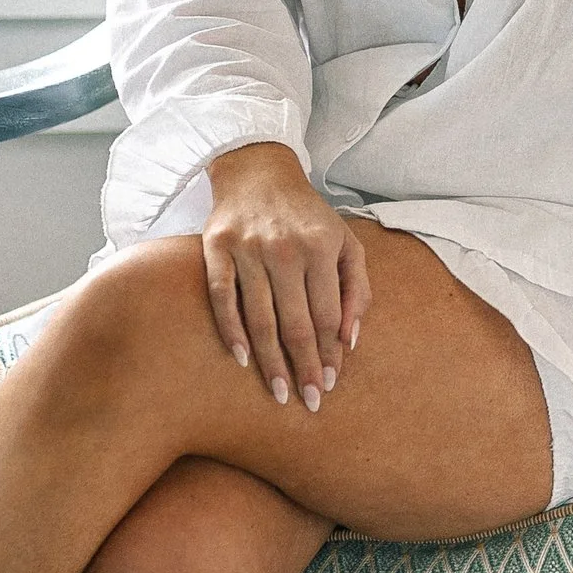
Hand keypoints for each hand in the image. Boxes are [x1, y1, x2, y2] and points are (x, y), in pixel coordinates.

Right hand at [202, 143, 371, 408]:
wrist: (257, 170)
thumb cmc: (307, 216)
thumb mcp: (345, 242)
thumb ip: (356, 288)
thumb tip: (350, 340)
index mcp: (322, 247)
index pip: (327, 315)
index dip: (329, 354)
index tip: (330, 384)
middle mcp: (285, 248)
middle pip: (295, 323)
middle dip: (303, 368)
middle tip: (308, 402)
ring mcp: (248, 248)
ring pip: (259, 317)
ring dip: (270, 361)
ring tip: (278, 392)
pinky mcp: (216, 247)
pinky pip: (222, 296)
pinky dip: (230, 329)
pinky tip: (241, 358)